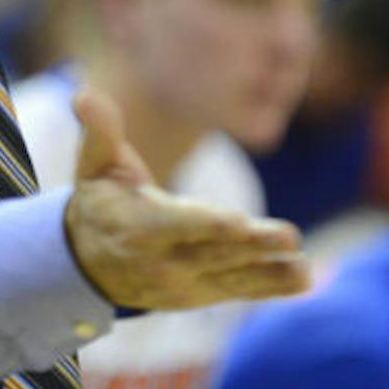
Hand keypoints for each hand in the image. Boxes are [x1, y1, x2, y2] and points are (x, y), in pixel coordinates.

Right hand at [63, 90, 309, 311]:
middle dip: (252, 246)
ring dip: (270, 272)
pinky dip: (272, 287)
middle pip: (213, 252)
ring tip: (303, 265)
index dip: (206, 225)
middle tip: (289, 236)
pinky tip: (303, 278)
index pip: (175, 226)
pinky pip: (240, 291)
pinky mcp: (203, 293)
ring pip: (231, 275)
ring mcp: (184, 283)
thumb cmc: (102, 200)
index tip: (238, 222)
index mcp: (136, 227)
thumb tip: (85, 94)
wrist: (90, 263)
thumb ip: (99, 132)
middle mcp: (161, 261)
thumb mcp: (94, 165)